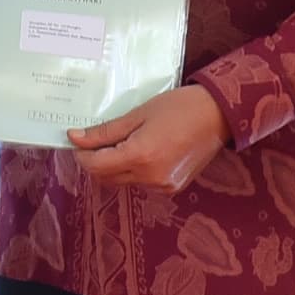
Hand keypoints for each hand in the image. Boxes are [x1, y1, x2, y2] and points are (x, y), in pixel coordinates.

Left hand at [69, 85, 225, 191]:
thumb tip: (76, 138)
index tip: (77, 139)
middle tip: (95, 140)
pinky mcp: (171, 188)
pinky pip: (140, 183)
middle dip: (95, 161)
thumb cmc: (179, 107)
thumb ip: (106, 131)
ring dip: (113, 167)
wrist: (218, 115)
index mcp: (140, 157)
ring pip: (122, 182)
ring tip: (121, 142)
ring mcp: (162, 186)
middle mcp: (149, 178)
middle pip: (106, 178)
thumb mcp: (138, 114)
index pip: (95, 166)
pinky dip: (133, 171)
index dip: (81, 154)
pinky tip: (141, 151)